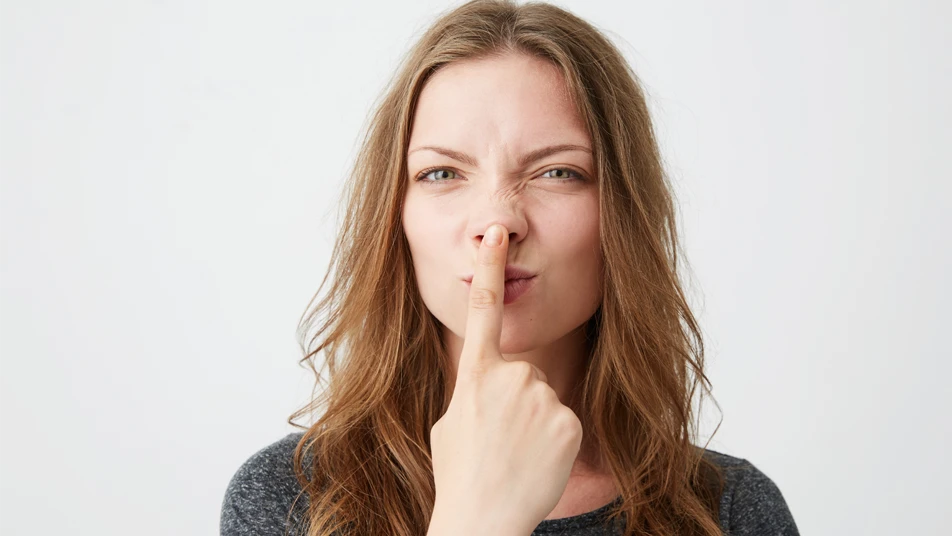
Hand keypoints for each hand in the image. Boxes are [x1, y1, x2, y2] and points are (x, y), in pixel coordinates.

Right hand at [427, 223, 582, 534]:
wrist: (484, 516)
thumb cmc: (460, 474)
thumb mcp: (450, 424)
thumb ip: (472, 392)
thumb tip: (489, 388)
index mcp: (475, 374)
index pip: (483, 310)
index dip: (492, 268)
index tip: (497, 234)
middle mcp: (510, 376)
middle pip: (524, 373)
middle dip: (515, 400)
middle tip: (499, 438)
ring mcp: (541, 397)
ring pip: (544, 398)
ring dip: (534, 422)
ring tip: (515, 453)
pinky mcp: (567, 420)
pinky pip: (563, 421)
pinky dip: (553, 440)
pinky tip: (535, 461)